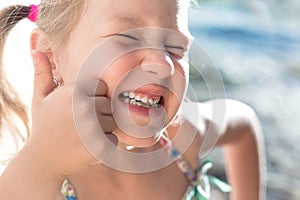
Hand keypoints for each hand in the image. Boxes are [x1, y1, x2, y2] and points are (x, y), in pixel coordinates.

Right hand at [28, 50, 116, 175]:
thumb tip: (36, 50)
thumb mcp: (39, 98)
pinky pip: (113, 139)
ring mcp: (93, 127)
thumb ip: (42, 74)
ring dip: (103, 129)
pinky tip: (88, 146)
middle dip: (99, 114)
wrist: (41, 160)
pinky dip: (105, 144)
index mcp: (73, 92)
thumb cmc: (43, 126)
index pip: (101, 88)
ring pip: (112, 122)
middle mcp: (85, 107)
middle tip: (81, 124)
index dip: (94, 98)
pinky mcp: (99, 145)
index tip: (81, 109)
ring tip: (83, 135)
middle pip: (108, 105)